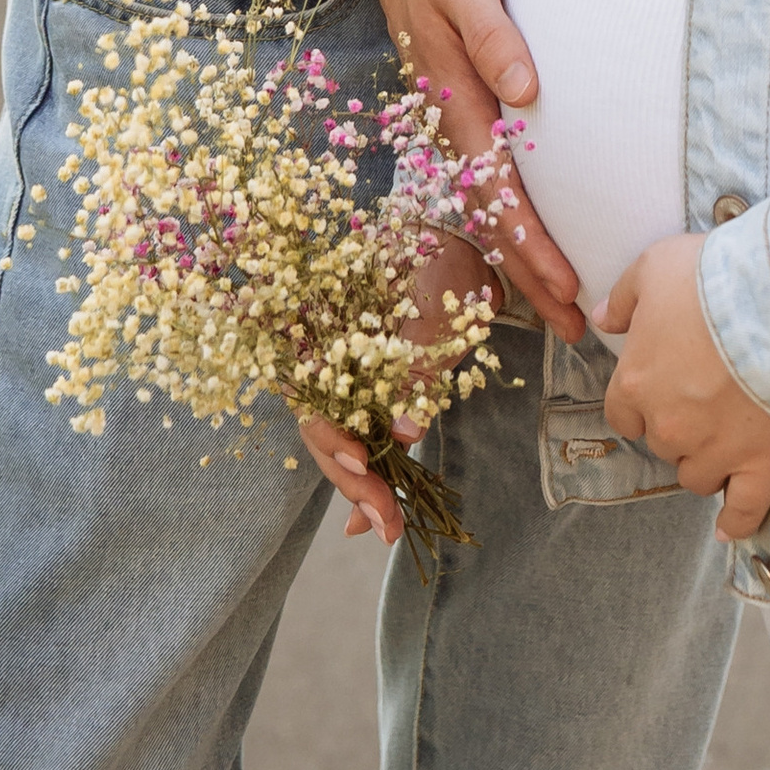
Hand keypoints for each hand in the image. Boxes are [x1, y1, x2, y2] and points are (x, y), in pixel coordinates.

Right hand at [293, 230, 498, 546]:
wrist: (456, 241)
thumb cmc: (438, 262)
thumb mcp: (432, 309)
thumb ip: (415, 368)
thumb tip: (405, 433)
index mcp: (325, 337)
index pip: (312, 401)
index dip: (331, 440)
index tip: (363, 466)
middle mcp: (328, 364)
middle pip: (323, 435)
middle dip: (351, 483)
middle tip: (383, 523)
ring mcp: (349, 382)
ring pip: (341, 447)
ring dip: (362, 491)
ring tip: (386, 529)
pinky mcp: (374, 395)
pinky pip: (364, 442)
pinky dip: (372, 480)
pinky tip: (374, 519)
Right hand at [362, 0, 584, 337]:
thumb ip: (492, 31)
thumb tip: (522, 88)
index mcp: (455, 100)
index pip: (498, 191)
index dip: (532, 245)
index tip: (566, 288)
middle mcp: (452, 120)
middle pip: (494, 216)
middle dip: (532, 276)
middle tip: (578, 329)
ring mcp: (454, 115)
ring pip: (489, 204)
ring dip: (522, 256)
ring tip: (563, 304)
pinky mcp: (463, 101)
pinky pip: (488, 175)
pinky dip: (509, 217)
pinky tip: (530, 237)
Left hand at [598, 235, 769, 539]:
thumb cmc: (713, 279)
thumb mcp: (654, 266)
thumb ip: (623, 297)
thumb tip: (601, 319)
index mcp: (636, 383)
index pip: (622, 414)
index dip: (640, 404)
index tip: (660, 390)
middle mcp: (668, 426)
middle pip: (662, 445)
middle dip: (678, 428)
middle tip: (706, 400)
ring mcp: (714, 450)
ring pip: (696, 477)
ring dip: (704, 463)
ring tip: (726, 440)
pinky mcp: (759, 463)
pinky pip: (744, 509)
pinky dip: (737, 521)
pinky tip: (730, 529)